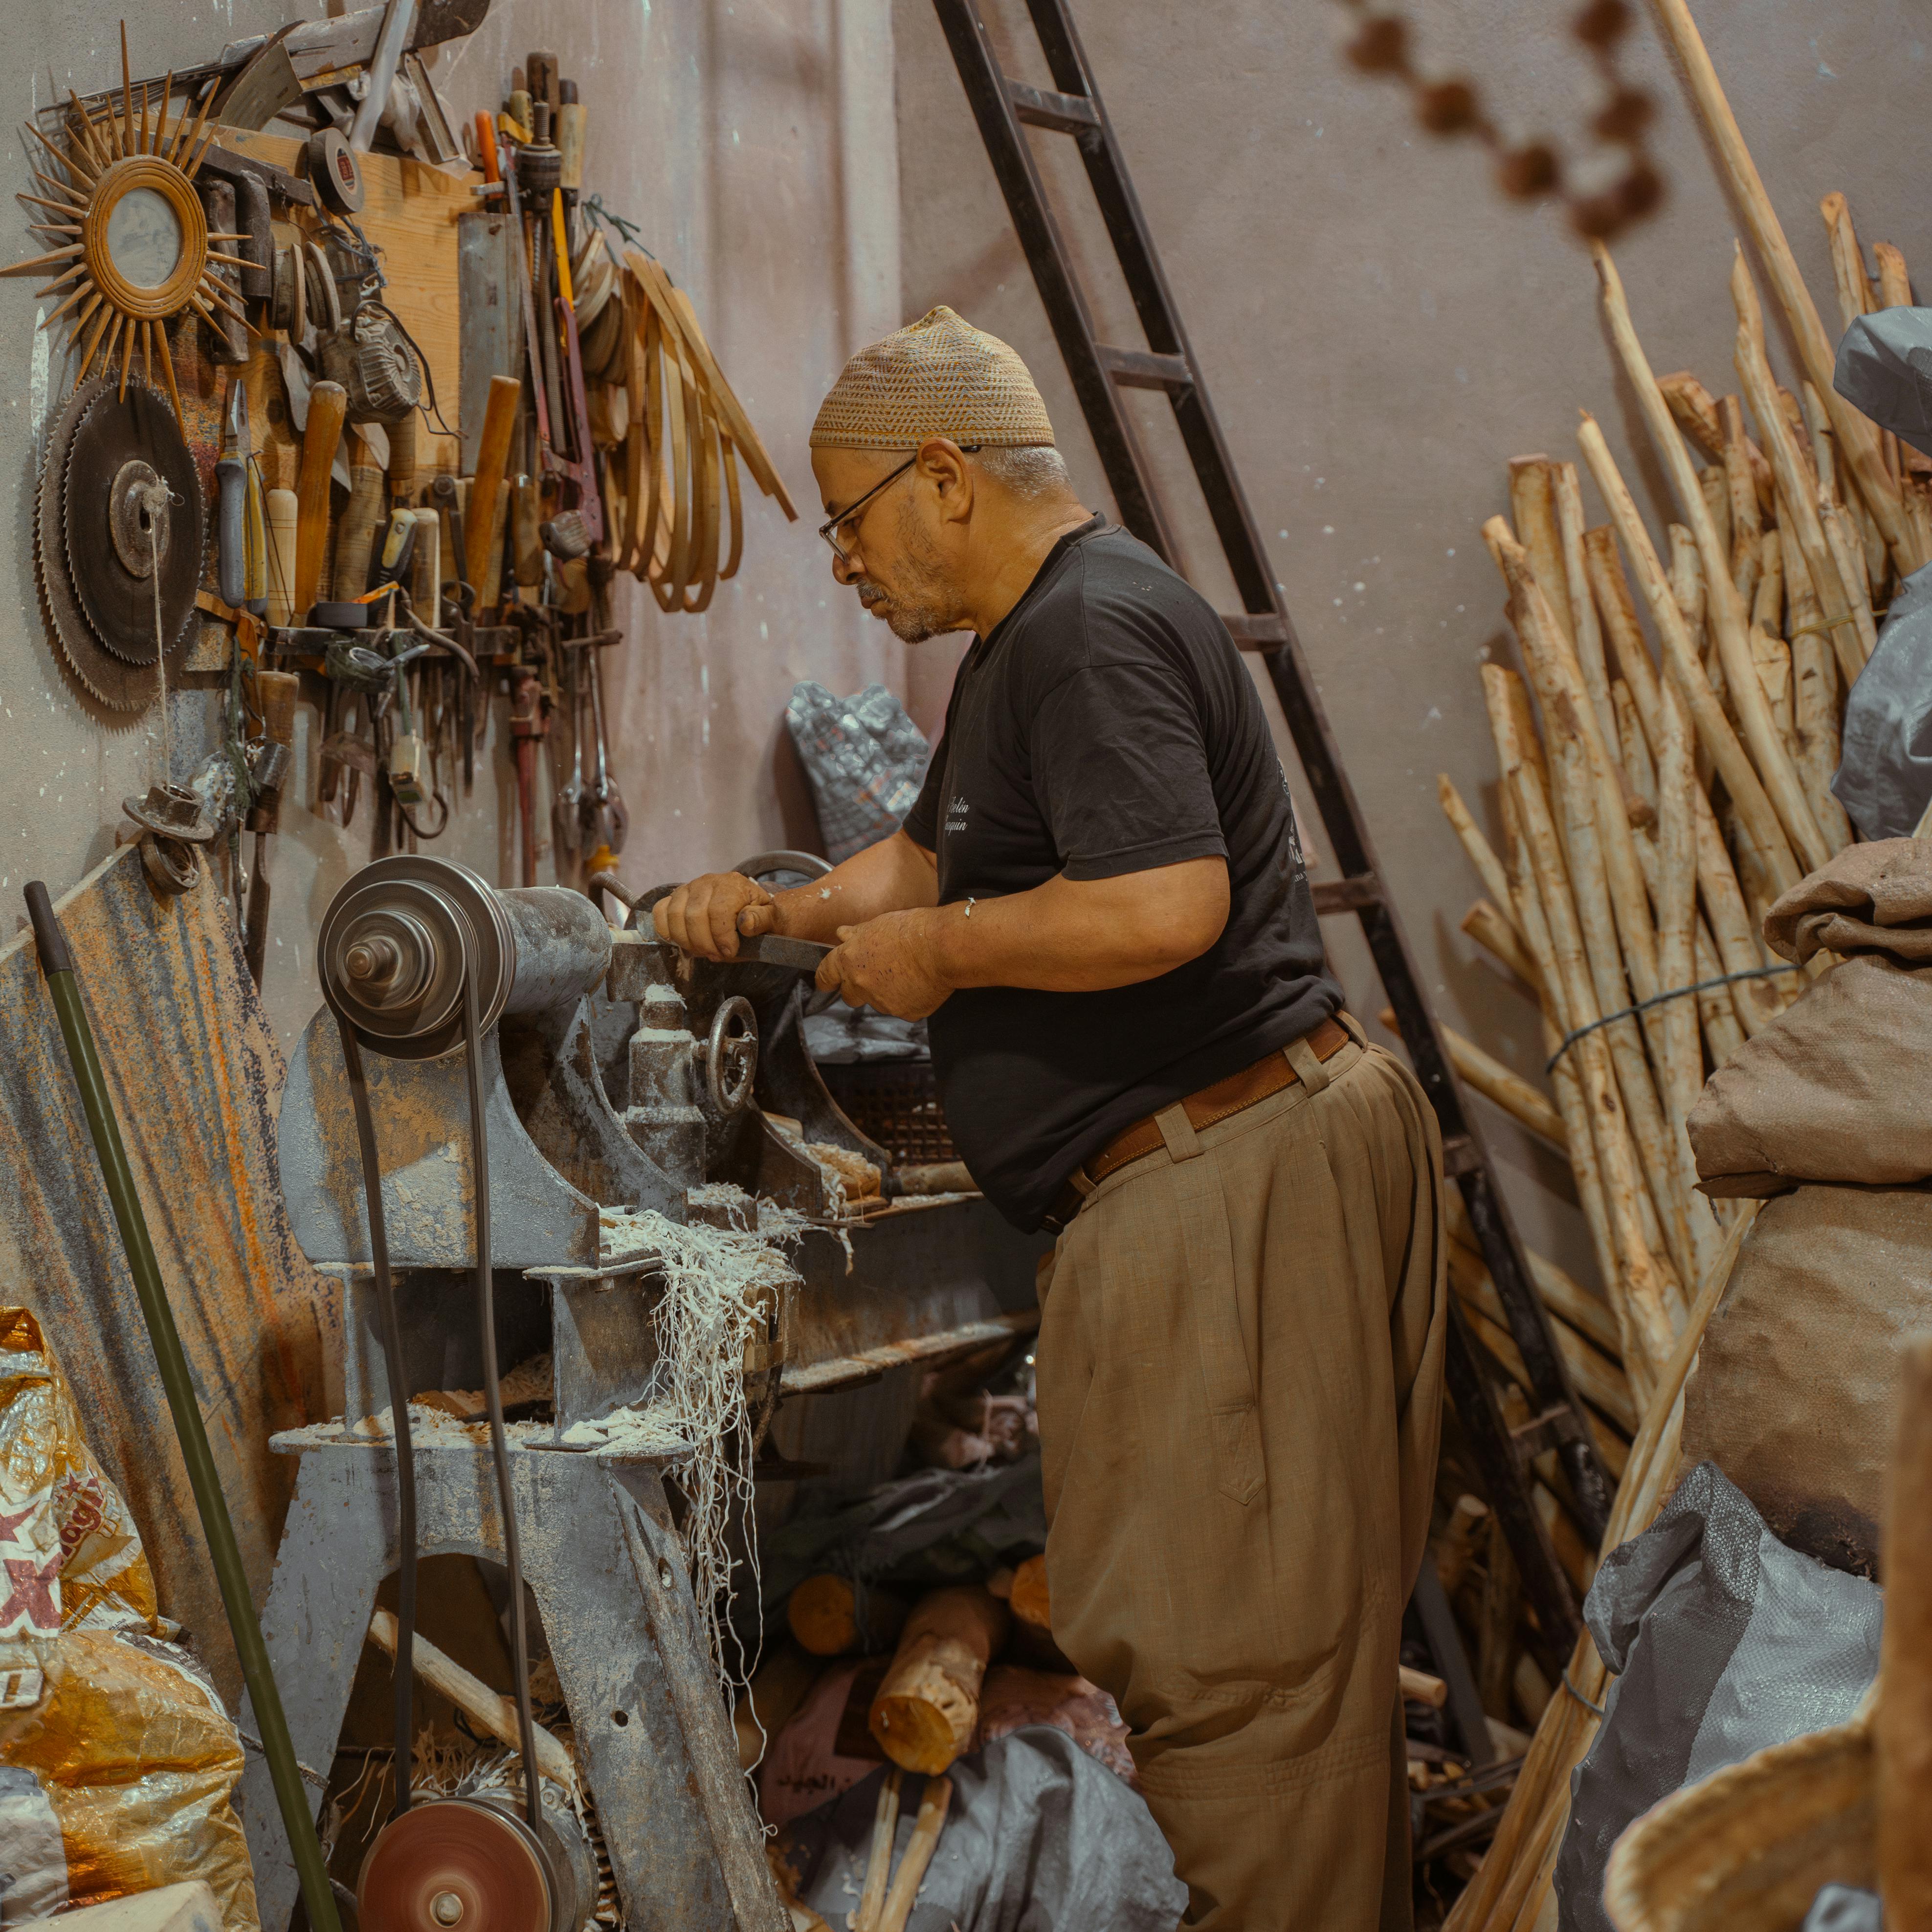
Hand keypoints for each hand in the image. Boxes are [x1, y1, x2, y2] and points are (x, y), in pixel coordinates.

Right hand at [652, 871, 775, 960]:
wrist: (745, 904)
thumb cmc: (756, 915)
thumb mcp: (769, 918)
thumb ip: (762, 920)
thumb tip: (745, 923)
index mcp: (732, 885)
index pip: (718, 911)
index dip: (722, 937)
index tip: (730, 952)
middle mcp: (708, 882)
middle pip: (694, 916)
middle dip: (704, 943)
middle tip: (716, 955)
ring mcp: (689, 888)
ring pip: (675, 915)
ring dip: (687, 941)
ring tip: (702, 951)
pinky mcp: (675, 896)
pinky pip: (660, 911)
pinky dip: (666, 930)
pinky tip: (682, 941)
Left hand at [815, 909, 951, 1019]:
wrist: (942, 947)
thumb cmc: (912, 930)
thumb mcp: (877, 924)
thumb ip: (856, 935)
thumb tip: (843, 935)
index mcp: (849, 960)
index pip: (825, 975)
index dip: (825, 979)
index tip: (826, 981)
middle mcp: (861, 984)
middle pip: (849, 996)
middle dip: (857, 988)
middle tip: (877, 973)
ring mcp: (883, 1002)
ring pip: (878, 1002)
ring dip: (886, 991)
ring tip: (907, 972)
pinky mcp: (905, 1013)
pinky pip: (902, 1009)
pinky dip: (908, 999)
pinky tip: (920, 982)